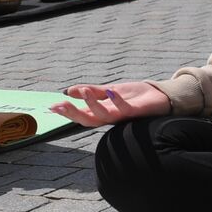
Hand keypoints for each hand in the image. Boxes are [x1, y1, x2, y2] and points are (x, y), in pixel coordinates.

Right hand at [52, 82, 172, 127]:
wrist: (160, 97)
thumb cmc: (135, 97)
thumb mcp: (110, 91)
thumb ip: (92, 92)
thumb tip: (68, 91)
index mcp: (103, 112)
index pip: (82, 114)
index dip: (67, 112)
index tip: (52, 106)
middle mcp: (111, 117)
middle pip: (88, 120)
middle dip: (73, 113)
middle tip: (60, 105)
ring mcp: (122, 116)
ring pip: (103, 117)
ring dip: (92, 104)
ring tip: (84, 91)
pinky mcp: (135, 112)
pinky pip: (124, 109)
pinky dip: (117, 101)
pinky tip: (111, 92)